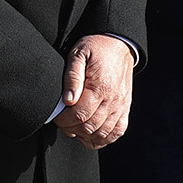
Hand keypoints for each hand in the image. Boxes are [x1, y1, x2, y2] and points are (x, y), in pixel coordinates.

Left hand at [55, 34, 133, 148]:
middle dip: (72, 129)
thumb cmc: (96, 47)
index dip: (64, 120)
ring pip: (103, 133)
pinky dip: (103, 138)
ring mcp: (121, 105)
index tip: (57, 117)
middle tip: (62, 122)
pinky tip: (91, 135)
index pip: (80, 114)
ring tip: (74, 128)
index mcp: (101, 86)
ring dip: (85, 135)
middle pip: (90, 127)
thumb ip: (72, 77)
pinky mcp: (125, 108)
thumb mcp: (78, 54)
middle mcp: (114, 99)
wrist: (118, 43)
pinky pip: (117, 132)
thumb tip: (68, 100)